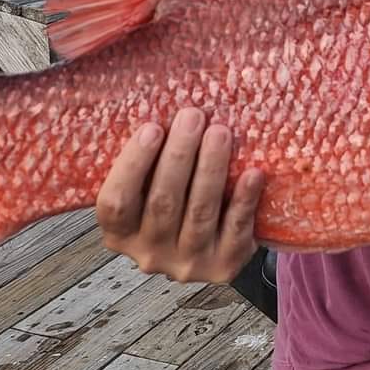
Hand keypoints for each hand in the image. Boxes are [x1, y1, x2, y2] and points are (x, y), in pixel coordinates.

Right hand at [97, 108, 264, 283]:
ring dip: (210, 168)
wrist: (212, 246)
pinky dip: (244, 199)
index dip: (133, 165)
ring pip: (199, 212)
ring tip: (220, 132)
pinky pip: (235, 229)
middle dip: (179, 156)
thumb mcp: (147, 188)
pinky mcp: (224, 266)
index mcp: (120, 233)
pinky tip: (253, 173)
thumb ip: (146, 163)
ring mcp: (187, 263)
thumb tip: (158, 103)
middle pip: (162, 203)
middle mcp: (149, 254)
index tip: (152, 128)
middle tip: (193, 117)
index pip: (115, 203)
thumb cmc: (174, 200)